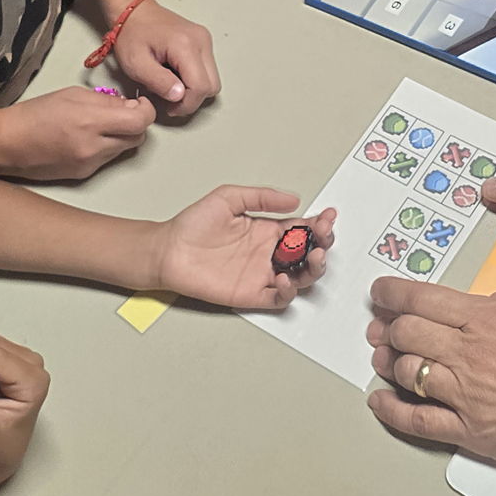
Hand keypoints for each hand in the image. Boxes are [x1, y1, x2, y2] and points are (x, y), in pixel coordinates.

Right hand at [0, 86, 154, 180]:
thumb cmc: (35, 114)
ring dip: (121, 136)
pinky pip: (108, 159)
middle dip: (135, 123)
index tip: (139, 103)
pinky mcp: (85, 174)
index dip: (146, 110)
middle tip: (122, 112)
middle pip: (137, 138)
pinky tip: (87, 138)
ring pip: (124, 149)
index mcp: (90, 121)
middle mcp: (94, 147)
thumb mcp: (72, 95)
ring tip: (99, 125)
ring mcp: (90, 164)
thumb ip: (106, 101)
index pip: (139, 121)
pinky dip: (106, 147)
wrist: (7, 144)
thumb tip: (130, 106)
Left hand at [110, 0, 219, 116]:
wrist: (132, 11)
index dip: (186, 104)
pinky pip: (206, 70)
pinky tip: (173, 73)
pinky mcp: (203, 42)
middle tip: (168, 97)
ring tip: (168, 82)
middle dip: (192, 98)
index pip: (201, 87)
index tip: (169, 107)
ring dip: (192, 89)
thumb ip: (159, 82)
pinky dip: (193, 79)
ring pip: (211, 80)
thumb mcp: (136, 64)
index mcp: (185, 45)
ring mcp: (205, 40)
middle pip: (212, 85)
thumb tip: (179, 97)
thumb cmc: (131, 34)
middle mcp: (201, 41)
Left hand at [155, 187, 335, 309]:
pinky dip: (287, 291)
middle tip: (324, 234)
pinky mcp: (251, 293)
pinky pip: (278, 297)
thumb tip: (293, 199)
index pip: (302, 228)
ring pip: (301, 277)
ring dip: (314, 268)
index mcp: (267, 230)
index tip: (327, 216)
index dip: (319, 223)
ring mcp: (262, 274)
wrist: (169, 250)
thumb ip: (261, 197)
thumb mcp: (229, 197)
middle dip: (323, 243)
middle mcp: (268, 253)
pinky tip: (285, 277)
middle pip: (308, 253)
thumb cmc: (193, 225)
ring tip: (315, 255)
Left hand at [365, 277, 495, 491]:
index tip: (382, 293)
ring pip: (404, 371)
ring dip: (388, 363)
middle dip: (389, 326)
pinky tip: (380, 401)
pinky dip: (390, 410)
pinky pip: (415, 420)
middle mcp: (471, 354)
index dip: (393, 293)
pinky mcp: (469, 432)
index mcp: (491, 320)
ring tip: (384, 358)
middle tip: (383, 325)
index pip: (423, 298)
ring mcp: (466, 395)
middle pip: (406, 332)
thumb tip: (489, 304)